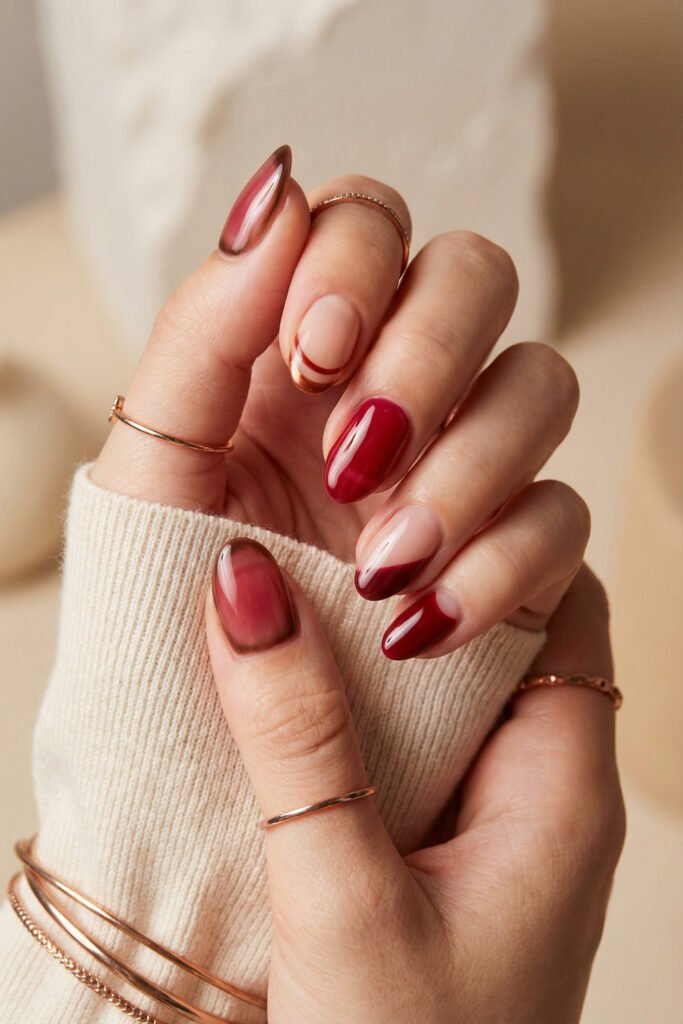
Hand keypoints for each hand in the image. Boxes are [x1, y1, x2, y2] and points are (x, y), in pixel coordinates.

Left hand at [92, 144, 588, 658]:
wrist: (216, 723)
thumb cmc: (171, 590)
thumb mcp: (157, 462)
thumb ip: (202, 328)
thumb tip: (273, 199)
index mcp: (304, 346)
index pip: (368, 220)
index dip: (356, 265)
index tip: (313, 357)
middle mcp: (395, 386)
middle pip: (476, 273)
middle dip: (425, 355)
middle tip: (354, 449)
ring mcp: (463, 461)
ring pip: (539, 383)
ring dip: (465, 467)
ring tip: (379, 560)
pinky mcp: (516, 549)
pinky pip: (561, 517)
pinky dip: (498, 566)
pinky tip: (418, 621)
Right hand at [206, 552, 624, 1023]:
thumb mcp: (339, 899)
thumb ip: (298, 741)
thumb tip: (246, 582)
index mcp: (561, 786)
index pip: (563, 595)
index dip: (491, 530)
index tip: (389, 515)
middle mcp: (542, 789)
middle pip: (507, 621)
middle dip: (425, 565)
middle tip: (327, 533)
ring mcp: (494, 821)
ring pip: (452, 675)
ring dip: (377, 632)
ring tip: (296, 589)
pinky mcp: (442, 848)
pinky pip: (414, 734)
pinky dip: (356, 694)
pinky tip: (290, 687)